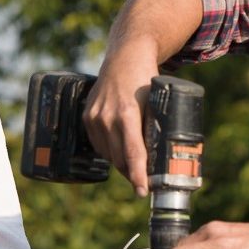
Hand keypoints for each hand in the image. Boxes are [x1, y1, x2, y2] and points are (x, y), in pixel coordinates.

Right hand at [83, 39, 160, 196]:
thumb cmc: (146, 79)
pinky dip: (110, 152)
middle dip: (132, 173)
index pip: (133, 153)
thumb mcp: (156, 102)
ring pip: (109, 154)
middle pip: (120, 158)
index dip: (138, 176)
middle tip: (145, 182)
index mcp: (127, 113)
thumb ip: (156, 127)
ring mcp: (94, 117)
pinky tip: (120, 152)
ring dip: (122, 164)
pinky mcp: (87, 117)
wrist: (125, 57)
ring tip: (134, 168)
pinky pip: (99, 145)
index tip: (143, 191)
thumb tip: (162, 159)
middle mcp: (107, 117)